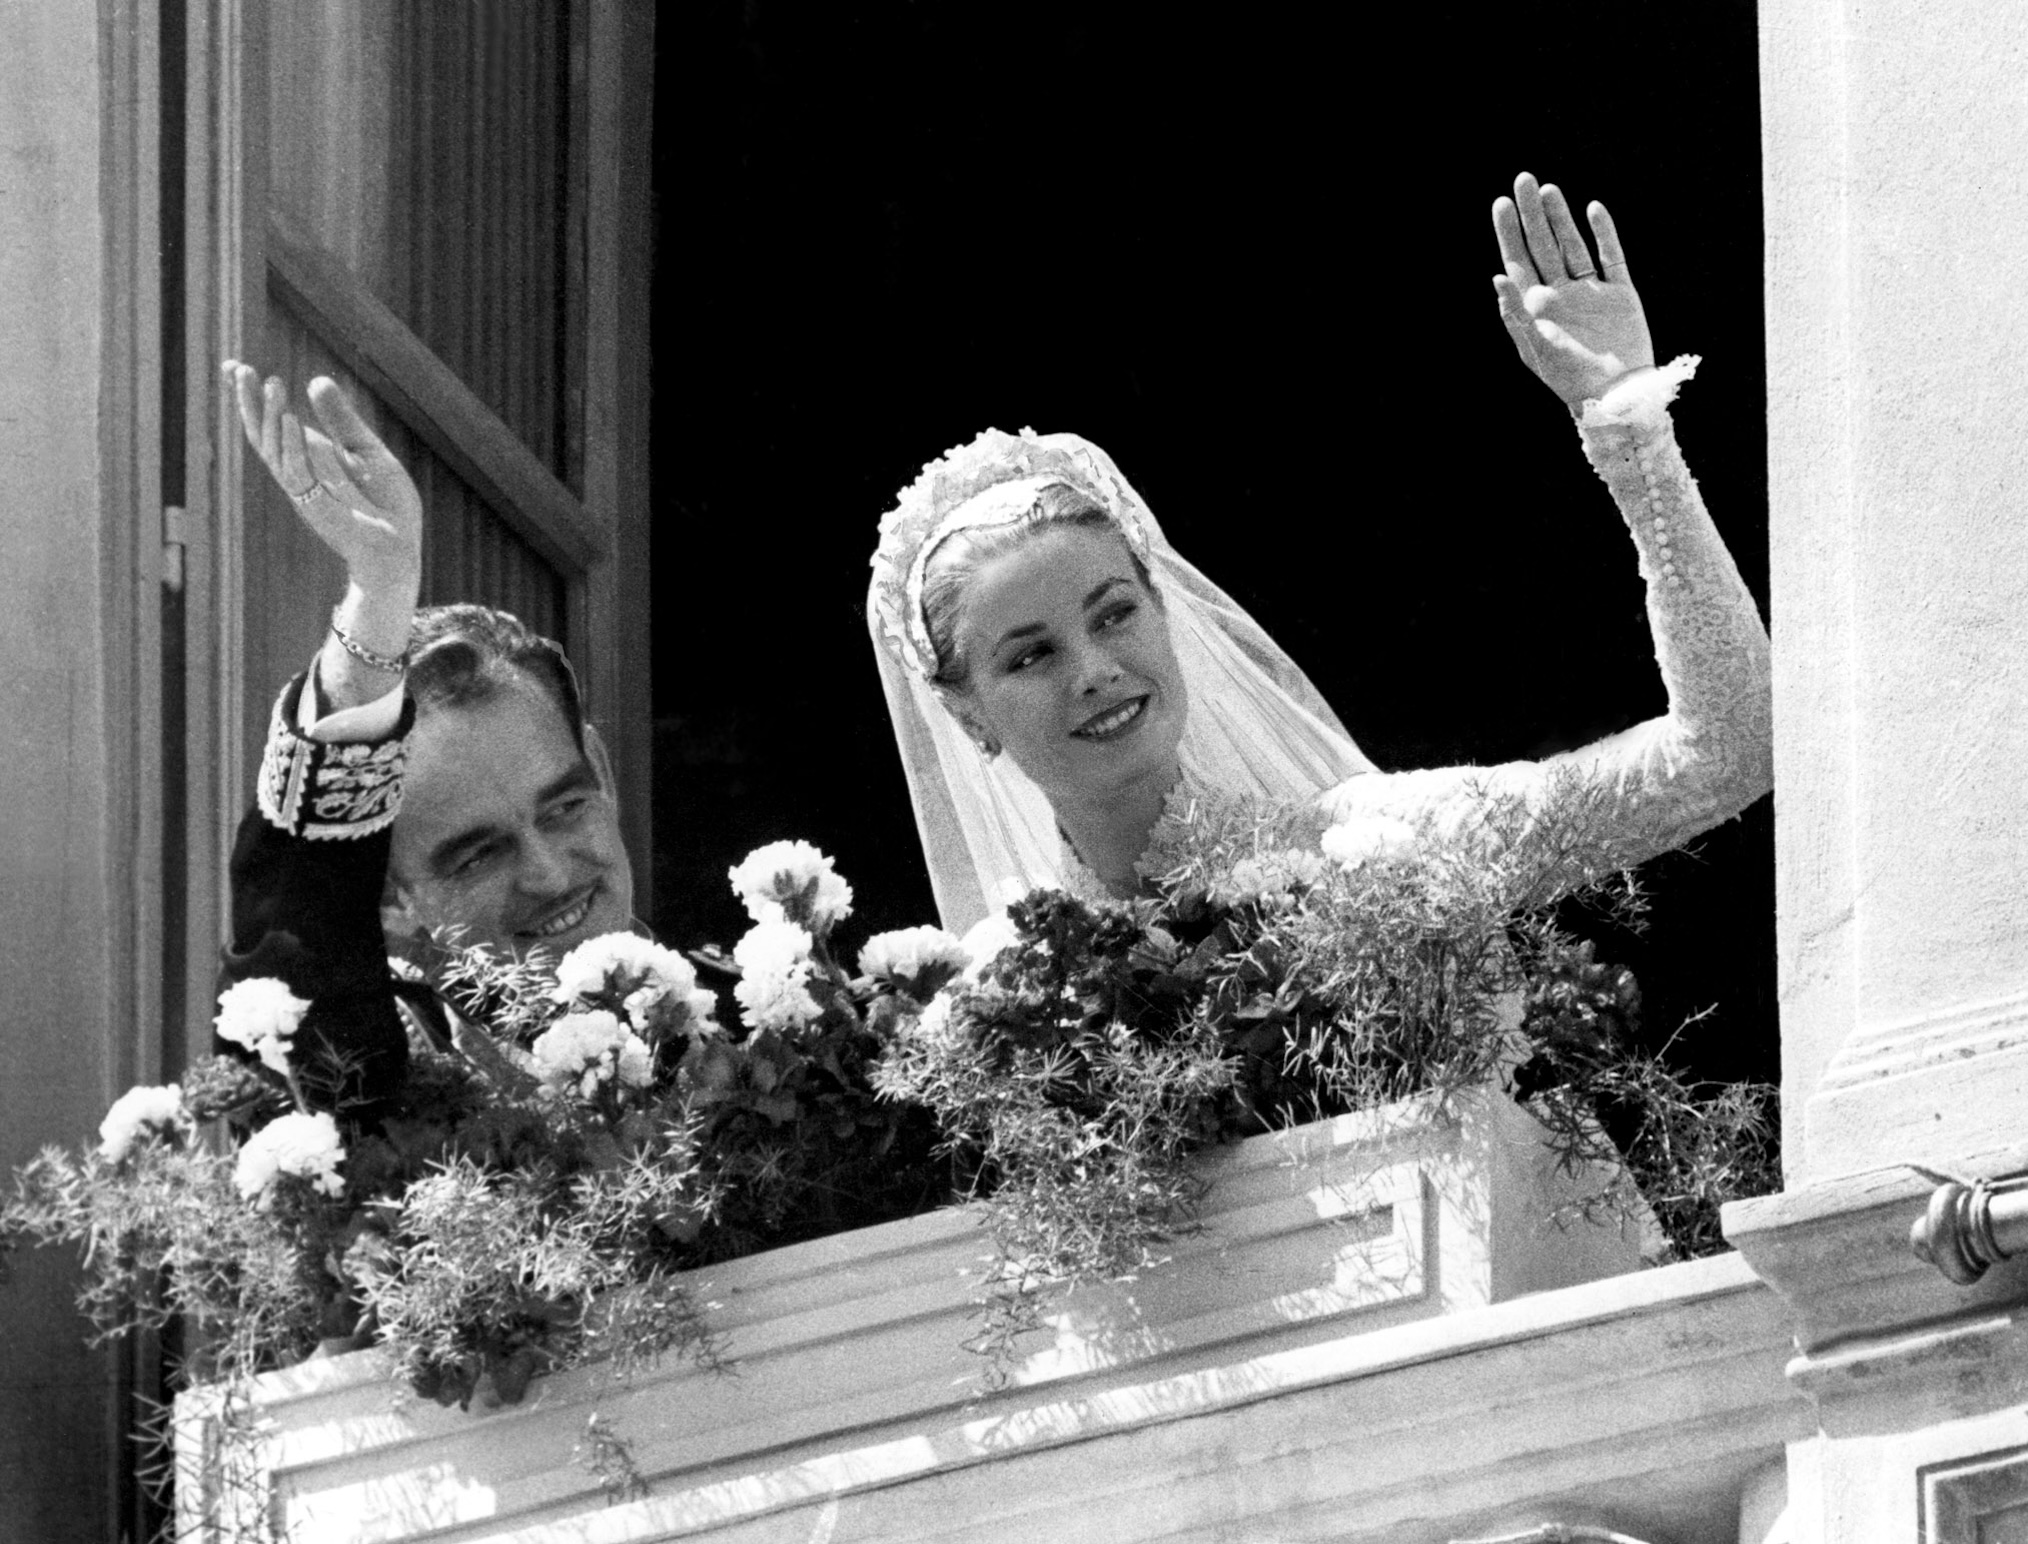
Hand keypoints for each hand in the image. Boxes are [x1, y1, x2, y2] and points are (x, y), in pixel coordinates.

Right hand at [222, 362, 422, 592]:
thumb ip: (343, 420)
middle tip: (238, 368)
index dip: (250, 398)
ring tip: (271, 382)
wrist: (401, 547)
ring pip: (274, 451)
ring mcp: (306, 491)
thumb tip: (316, 380)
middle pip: (262, 435)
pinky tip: (290, 419)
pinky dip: (291, 447)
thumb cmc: (385, 503)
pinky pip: (298, 475)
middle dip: (248, 403)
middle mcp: (300, 473)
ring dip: (270, 417)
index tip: (232, 366)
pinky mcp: (319, 509)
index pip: (271, 424)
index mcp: (309, 458)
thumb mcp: (367, 451)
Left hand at [1491, 172, 1654, 405]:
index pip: (1518, 261)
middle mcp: (1561, 294)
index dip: (1509, 233)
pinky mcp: (1620, 293)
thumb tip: (1497, 277)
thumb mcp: (1536, 348)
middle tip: (1524, 179)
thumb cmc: (1570, 379)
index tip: (1501, 203)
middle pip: (1543, 245)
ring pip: (1573, 245)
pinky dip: (1603, 233)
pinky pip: (1611, 256)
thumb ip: (1516, 313)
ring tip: (1550, 190)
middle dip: (1532, 214)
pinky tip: (1593, 209)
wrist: (1614, 396)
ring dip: (1562, 218)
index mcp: (1536, 307)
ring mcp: (1590, 292)